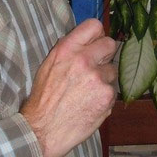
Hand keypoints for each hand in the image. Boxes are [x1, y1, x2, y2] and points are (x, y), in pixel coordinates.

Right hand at [21, 19, 116, 156]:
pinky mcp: (107, 95)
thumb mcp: (48, 65)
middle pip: (110, 44)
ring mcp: (97, 77)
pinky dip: (105, 97)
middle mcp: (83, 59)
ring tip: (87, 93)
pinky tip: (90, 105)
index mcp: (67, 49)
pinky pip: (113, 90)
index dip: (97, 35)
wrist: (43, 130)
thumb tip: (85, 41)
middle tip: (95, 69)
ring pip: (112, 70)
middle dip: (104, 56)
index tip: (96, 43)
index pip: (94, 26)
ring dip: (104, 79)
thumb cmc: (43, 99)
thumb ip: (68, 50)